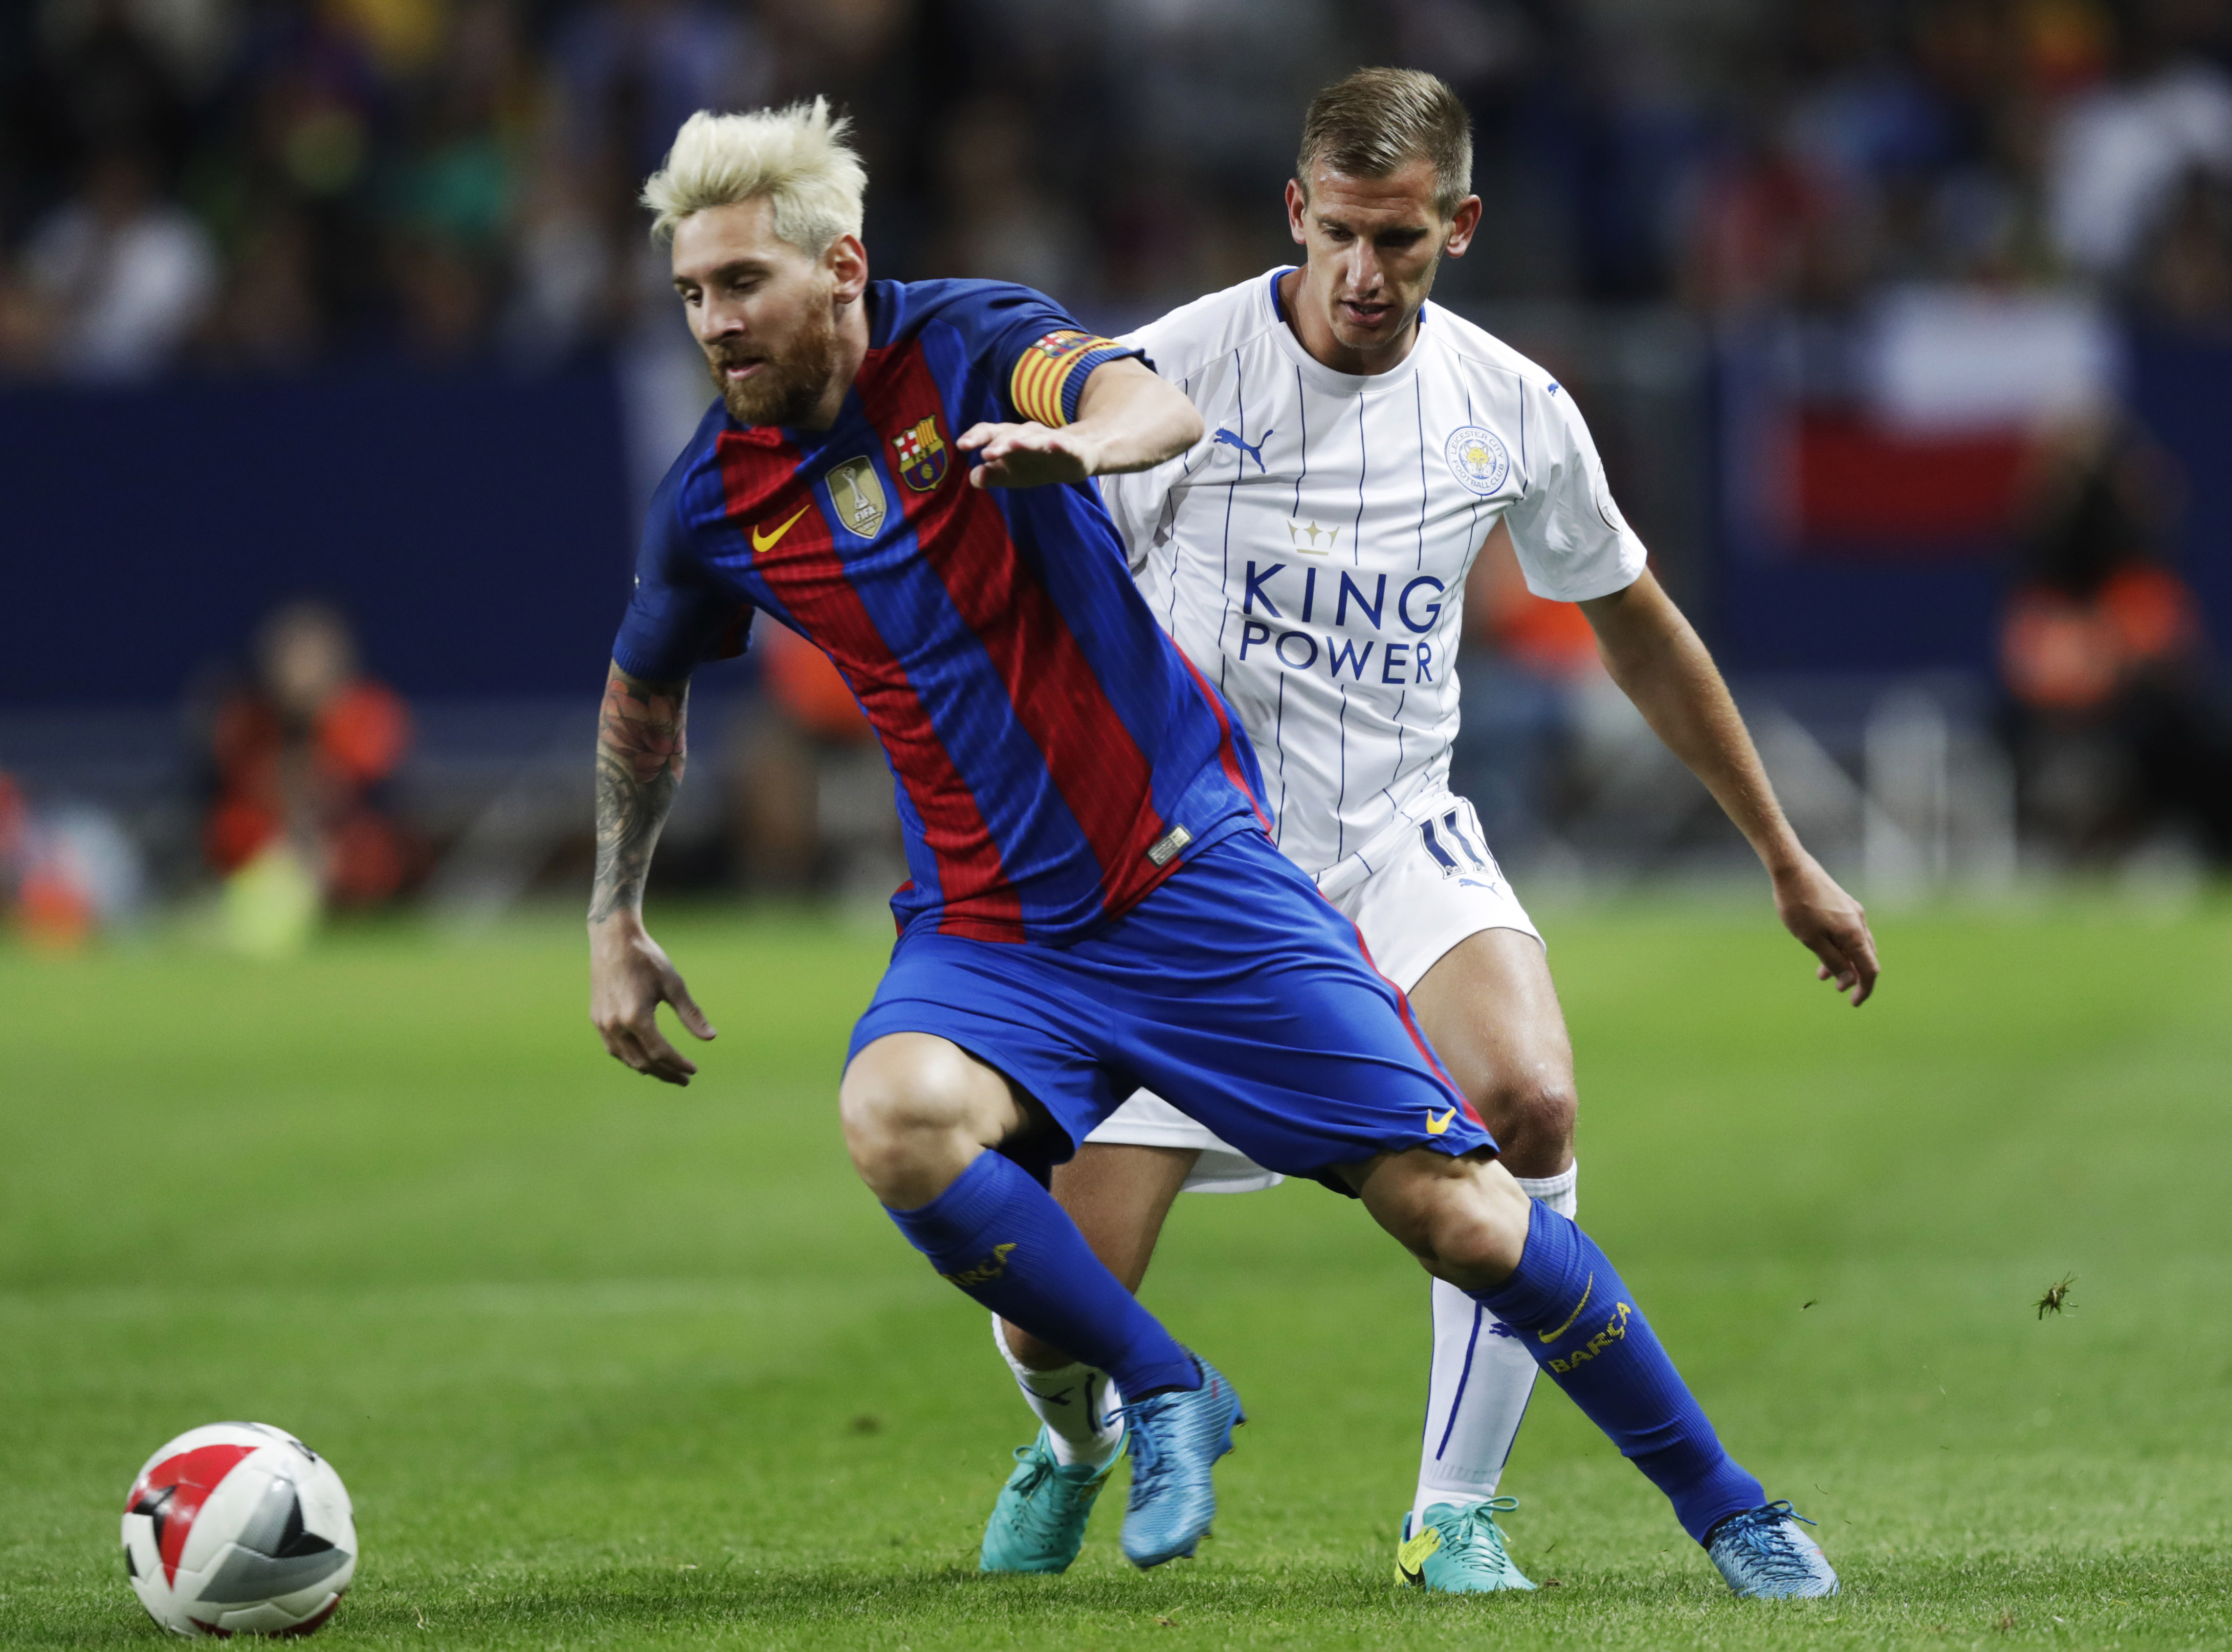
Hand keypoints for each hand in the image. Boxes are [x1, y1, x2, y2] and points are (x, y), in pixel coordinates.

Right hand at [589, 913, 715, 1083]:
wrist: (613, 940)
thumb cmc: (647, 959)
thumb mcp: (673, 984)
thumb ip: (691, 1014)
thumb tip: (711, 1038)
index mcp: (636, 1017)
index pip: (660, 1053)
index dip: (678, 1064)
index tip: (694, 1070)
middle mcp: (615, 1025)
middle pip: (643, 1061)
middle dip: (666, 1073)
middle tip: (685, 1079)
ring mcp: (603, 1024)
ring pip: (628, 1059)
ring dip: (649, 1069)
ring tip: (669, 1072)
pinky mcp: (597, 1019)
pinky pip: (615, 1049)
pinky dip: (632, 1058)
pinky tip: (646, 1058)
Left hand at [957, 420, 1094, 488]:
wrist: (1076, 457)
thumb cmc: (1036, 464)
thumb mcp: (1011, 473)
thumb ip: (991, 475)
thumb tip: (974, 478)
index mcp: (1009, 438)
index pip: (990, 432)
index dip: (976, 437)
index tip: (962, 445)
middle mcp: (1027, 434)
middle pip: (1011, 434)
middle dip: (999, 443)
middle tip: (986, 453)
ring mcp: (1050, 439)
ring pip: (1035, 438)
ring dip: (1024, 441)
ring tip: (1012, 445)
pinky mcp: (1071, 448)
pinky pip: (1064, 445)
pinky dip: (1059, 444)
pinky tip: (1054, 445)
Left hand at [1770, 853, 1879, 1006]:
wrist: (1792, 869)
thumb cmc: (1798, 905)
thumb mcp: (1812, 940)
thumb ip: (1833, 961)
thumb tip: (1850, 981)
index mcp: (1854, 934)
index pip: (1869, 969)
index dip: (1865, 988)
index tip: (1853, 1003)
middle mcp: (1859, 922)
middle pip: (1866, 957)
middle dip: (1855, 977)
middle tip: (1840, 991)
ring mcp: (1852, 912)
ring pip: (1856, 945)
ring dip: (1844, 962)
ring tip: (1823, 976)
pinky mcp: (1842, 905)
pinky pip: (1848, 933)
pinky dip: (1839, 947)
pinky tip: (1822, 951)